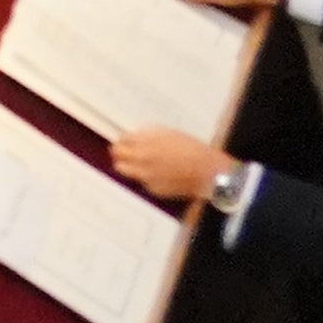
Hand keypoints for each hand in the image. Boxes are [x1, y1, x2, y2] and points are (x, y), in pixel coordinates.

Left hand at [110, 125, 234, 205]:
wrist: (207, 171)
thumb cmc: (190, 149)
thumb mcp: (166, 133)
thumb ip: (145, 135)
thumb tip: (132, 138)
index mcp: (144, 142)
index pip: (120, 140)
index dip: (123, 140)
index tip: (125, 141)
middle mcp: (141, 159)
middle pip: (116, 155)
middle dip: (120, 152)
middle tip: (127, 152)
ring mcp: (145, 176)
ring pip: (124, 170)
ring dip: (128, 165)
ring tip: (140, 163)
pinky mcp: (153, 189)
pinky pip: (142, 181)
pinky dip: (146, 177)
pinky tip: (160, 174)